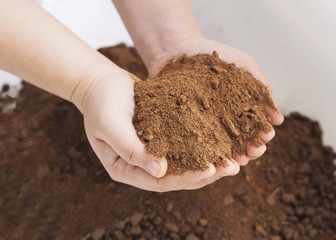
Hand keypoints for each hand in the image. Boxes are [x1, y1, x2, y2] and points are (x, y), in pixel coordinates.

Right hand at [74, 68, 239, 191]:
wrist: (102, 82)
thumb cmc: (101, 101)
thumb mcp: (110, 124)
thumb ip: (130, 148)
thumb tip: (159, 171)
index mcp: (125, 169)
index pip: (159, 182)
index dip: (185, 178)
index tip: (210, 171)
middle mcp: (140, 166)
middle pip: (176, 177)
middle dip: (204, 174)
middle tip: (231, 167)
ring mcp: (152, 152)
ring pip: (183, 163)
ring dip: (208, 162)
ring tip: (233, 159)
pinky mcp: (162, 137)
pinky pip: (184, 145)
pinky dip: (202, 145)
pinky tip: (221, 141)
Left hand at [146, 37, 283, 166]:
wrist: (180, 49)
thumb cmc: (216, 57)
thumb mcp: (245, 67)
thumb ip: (262, 88)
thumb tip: (278, 119)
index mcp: (241, 111)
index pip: (255, 130)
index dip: (262, 135)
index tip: (265, 138)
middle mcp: (225, 122)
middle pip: (241, 143)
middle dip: (250, 150)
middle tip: (253, 152)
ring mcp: (206, 126)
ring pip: (221, 148)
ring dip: (231, 157)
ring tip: (235, 161)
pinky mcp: (187, 128)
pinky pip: (197, 143)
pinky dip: (205, 152)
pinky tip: (211, 158)